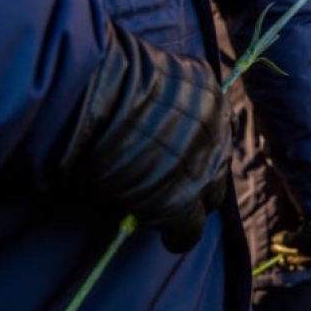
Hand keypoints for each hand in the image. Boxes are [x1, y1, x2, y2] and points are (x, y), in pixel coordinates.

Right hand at [59, 22, 230, 252]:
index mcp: (208, 88)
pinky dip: (179, 235)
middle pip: (217, 157)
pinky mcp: (182, 201)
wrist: (92, 94)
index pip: (212, 119)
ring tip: (171, 209)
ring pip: (210, 194)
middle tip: (175, 178)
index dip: (193, 135)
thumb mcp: (145, 72)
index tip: (175, 143)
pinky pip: (189, 228)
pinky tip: (169, 239)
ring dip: (193, 200)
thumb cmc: (101, 71)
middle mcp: (215, 125)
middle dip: (200, 169)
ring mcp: (202, 165)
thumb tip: (140, 105)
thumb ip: (157, 90)